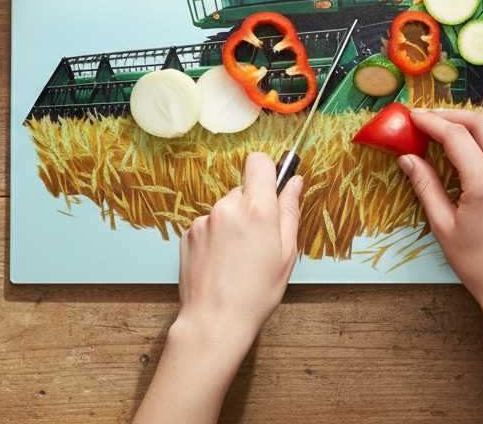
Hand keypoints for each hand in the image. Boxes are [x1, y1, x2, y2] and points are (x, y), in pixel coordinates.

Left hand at [175, 151, 302, 350]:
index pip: (258, 161)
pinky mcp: (189, 233)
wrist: (215, 321)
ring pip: (225, 208)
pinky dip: (216, 237)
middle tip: (259, 240)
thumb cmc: (256, 293)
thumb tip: (294, 182)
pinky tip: (221, 262)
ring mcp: (205, 220)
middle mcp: (227, 207)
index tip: (271, 188)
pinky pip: (209, 224)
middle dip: (252, 206)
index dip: (267, 171)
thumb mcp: (286, 253)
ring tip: (238, 257)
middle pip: (243, 189)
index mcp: (257, 209)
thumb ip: (290, 211)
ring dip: (233, 223)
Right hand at [400, 108, 482, 312]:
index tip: (413, 116)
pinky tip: (475, 146)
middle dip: (453, 114)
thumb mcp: (443, 227)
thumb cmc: (479, 265)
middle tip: (429, 118)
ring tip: (451, 128)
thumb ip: (425, 186)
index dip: (431, 121)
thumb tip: (407, 159)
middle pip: (482, 121)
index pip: (456, 135)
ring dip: (475, 121)